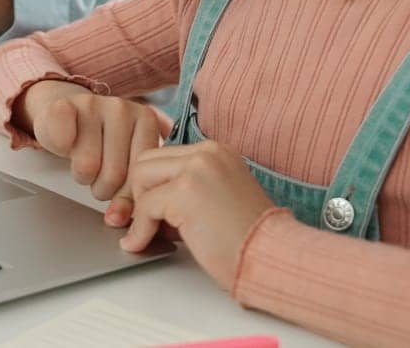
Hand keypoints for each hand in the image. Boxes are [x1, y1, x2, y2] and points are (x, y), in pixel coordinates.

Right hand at [17, 80, 172, 200]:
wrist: (68, 113)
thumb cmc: (99, 143)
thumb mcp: (124, 164)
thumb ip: (130, 193)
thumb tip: (118, 219)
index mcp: (146, 122)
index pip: (140, 178)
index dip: (125, 195)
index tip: (118, 190)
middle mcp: (123, 108)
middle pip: (114, 175)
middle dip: (102, 188)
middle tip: (99, 177)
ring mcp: (94, 104)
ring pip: (87, 165)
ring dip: (81, 175)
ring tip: (85, 164)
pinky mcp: (65, 104)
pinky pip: (63, 141)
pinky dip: (60, 149)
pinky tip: (66, 144)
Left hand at [106, 139, 275, 290]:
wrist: (270, 257)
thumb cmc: (246, 239)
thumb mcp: (213, 199)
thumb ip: (183, 190)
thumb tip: (143, 201)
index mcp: (215, 152)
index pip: (162, 157)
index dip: (152, 186)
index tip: (153, 212)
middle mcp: (206, 153)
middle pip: (145, 161)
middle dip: (139, 194)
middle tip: (148, 222)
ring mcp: (196, 169)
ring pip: (140, 178)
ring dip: (139, 209)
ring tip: (150, 233)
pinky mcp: (186, 192)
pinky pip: (144, 207)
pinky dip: (140, 229)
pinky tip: (143, 244)